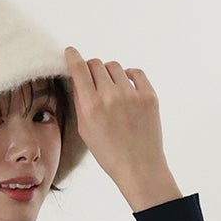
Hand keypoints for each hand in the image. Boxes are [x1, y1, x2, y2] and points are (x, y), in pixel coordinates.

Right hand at [62, 46, 179, 210]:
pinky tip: (127, 88)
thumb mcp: (86, 131)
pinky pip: (136, 72)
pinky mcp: (148, 95)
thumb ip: (81, 102)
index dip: (73, 56)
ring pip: (115, 67)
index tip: (71, 52)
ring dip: (111, 74)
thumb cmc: (110, 153)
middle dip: (92, 69)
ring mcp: (131, 94)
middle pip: (96, 64)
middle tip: (96, 82)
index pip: (79, 68)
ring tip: (113, 91)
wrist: (139, 168)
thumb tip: (78, 78)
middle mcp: (110, 96)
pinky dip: (130, 76)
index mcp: (91, 106)